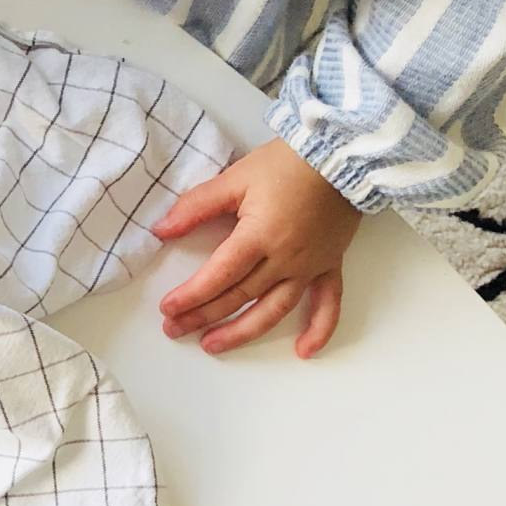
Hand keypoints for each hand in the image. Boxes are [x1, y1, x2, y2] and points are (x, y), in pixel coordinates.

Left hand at [152, 138, 359, 355]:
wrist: (343, 153)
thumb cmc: (287, 163)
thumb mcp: (236, 177)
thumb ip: (197, 206)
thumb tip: (162, 229)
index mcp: (259, 236)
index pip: (219, 276)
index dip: (191, 296)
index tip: (168, 309)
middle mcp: (285, 259)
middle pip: (240, 296)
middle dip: (204, 316)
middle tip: (175, 330)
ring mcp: (310, 266)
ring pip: (274, 309)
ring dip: (244, 332)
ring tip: (213, 345)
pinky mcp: (330, 265)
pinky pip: (328, 303)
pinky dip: (319, 329)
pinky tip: (304, 351)